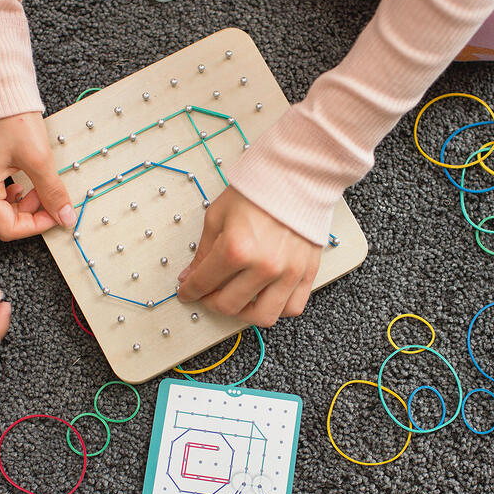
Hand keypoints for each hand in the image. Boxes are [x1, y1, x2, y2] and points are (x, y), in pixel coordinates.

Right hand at [0, 112, 75, 239]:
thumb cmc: (12, 117)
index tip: (54, 212)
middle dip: (25, 217)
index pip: (8, 230)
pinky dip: (0, 200)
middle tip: (43, 197)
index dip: (36, 225)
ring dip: (13, 210)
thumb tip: (65, 216)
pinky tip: (15, 184)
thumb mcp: (39, 158)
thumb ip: (52, 192)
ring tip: (31, 189)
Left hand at [177, 187, 321, 326]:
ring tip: (238, 299)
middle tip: (209, 294)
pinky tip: (266, 296)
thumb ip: (203, 252)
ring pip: (263, 316)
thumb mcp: (218, 216)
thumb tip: (190, 276)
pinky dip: (277, 308)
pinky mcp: (307, 273)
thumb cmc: (257, 191)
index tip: (187, 293)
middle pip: (230, 306)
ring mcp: (288, 272)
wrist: (294, 176)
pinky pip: (292, 307)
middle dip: (212, 302)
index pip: (204, 284)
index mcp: (236, 249)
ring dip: (244, 312)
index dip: (190, 292)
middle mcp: (263, 266)